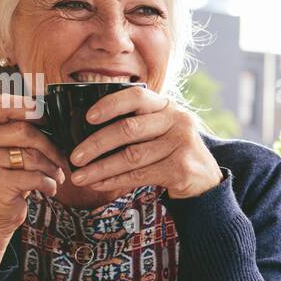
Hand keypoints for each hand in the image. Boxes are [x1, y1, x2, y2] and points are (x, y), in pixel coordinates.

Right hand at [0, 95, 68, 267]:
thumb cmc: (1, 178)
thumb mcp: (1, 150)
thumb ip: (14, 130)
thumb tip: (48, 112)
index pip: (3, 105)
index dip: (29, 107)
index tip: (47, 115)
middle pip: (24, 130)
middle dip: (50, 144)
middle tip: (62, 157)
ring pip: (32, 155)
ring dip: (52, 167)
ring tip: (57, 175)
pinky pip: (34, 176)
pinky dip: (49, 183)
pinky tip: (50, 188)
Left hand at [66, 88, 222, 198]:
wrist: (206, 179)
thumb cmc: (172, 152)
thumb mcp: (160, 130)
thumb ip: (136, 124)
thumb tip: (87, 133)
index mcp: (167, 106)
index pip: (136, 97)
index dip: (110, 105)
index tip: (88, 117)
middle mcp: (177, 121)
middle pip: (129, 129)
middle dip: (96, 144)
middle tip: (75, 157)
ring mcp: (181, 144)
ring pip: (131, 156)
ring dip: (101, 168)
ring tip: (80, 177)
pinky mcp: (181, 168)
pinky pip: (140, 175)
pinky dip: (116, 181)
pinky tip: (99, 184)